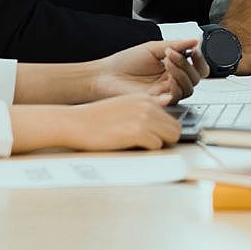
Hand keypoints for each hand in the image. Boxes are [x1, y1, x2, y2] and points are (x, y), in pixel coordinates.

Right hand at [9, 94, 180, 153]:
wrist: (74, 122)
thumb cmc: (95, 117)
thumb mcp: (123, 104)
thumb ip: (146, 105)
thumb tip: (166, 101)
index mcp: (145, 99)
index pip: (171, 117)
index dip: (166, 130)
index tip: (160, 137)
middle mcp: (148, 106)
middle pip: (175, 127)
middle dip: (167, 139)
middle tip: (152, 146)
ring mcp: (144, 118)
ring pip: (171, 136)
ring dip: (160, 145)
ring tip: (143, 148)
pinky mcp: (137, 132)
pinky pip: (157, 145)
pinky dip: (149, 151)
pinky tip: (135, 149)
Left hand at [88, 40, 206, 103]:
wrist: (105, 75)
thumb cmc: (125, 62)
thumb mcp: (154, 48)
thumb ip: (176, 44)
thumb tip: (195, 40)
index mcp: (173, 68)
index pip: (197, 68)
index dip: (200, 60)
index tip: (194, 49)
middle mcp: (171, 82)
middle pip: (195, 79)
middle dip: (187, 64)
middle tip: (172, 55)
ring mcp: (164, 92)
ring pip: (188, 89)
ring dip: (182, 74)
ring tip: (168, 63)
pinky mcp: (156, 102)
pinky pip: (174, 99)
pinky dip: (175, 88)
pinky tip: (167, 78)